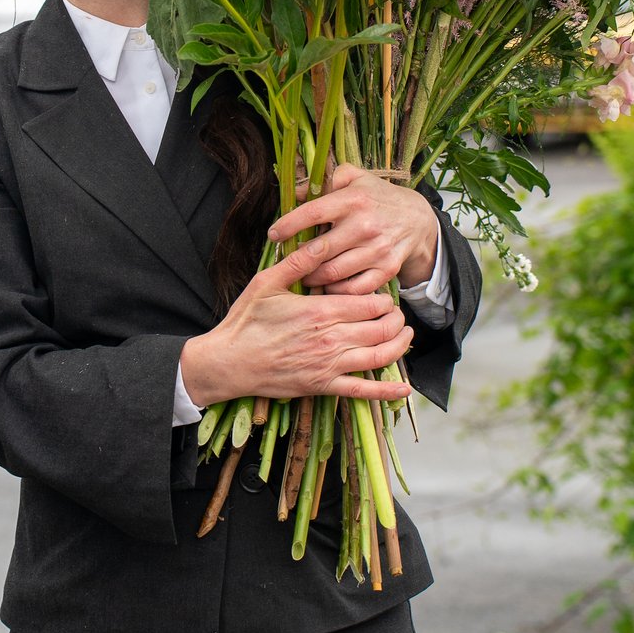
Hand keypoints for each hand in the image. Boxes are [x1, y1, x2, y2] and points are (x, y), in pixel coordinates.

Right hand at [179, 232, 412, 408]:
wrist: (228, 362)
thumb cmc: (246, 320)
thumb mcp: (267, 282)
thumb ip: (298, 262)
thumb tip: (321, 240)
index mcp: (321, 311)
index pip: (371, 304)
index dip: (385, 299)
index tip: (384, 295)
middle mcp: (331, 339)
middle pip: (381, 329)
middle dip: (396, 320)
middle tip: (397, 313)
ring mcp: (329, 366)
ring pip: (380, 357)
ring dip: (399, 346)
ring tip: (405, 335)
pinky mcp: (323, 386)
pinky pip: (362, 392)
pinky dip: (386, 392)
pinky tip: (403, 390)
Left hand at [267, 163, 439, 294]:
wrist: (417, 219)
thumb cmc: (378, 197)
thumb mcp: (355, 178)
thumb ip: (324, 181)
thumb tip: (294, 191)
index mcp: (353, 199)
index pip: (312, 213)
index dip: (288, 225)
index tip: (274, 234)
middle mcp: (364, 225)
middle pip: (320, 250)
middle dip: (298, 259)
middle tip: (288, 262)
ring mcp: (377, 249)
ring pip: (334, 273)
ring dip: (313, 278)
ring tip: (303, 276)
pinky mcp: (387, 269)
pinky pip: (356, 288)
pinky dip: (338, 291)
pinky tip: (328, 287)